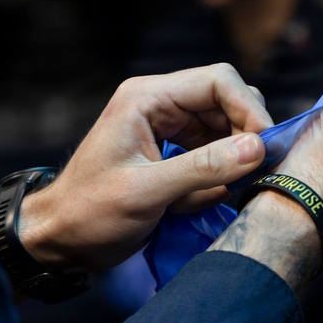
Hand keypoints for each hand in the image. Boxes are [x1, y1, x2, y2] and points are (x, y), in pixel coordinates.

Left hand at [19, 63, 273, 271]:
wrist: (58, 241)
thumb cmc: (89, 213)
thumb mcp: (147, 192)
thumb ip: (203, 168)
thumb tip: (258, 147)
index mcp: (147, 97)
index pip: (218, 81)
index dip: (248, 109)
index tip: (265, 147)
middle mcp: (160, 104)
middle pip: (226, 102)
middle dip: (243, 136)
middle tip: (254, 172)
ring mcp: (167, 128)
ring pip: (225, 130)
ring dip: (230, 161)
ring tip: (218, 192)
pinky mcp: (173, 153)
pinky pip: (214, 154)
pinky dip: (217, 178)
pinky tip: (199, 201)